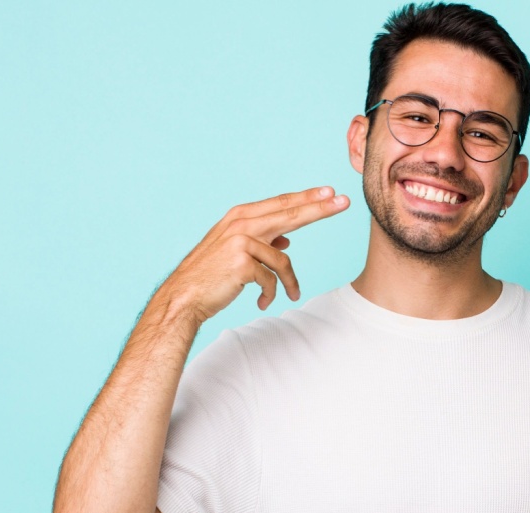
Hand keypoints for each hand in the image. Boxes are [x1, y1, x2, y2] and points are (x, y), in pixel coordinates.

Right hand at [159, 186, 349, 321]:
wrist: (185, 295)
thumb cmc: (211, 274)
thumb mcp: (235, 249)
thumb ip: (261, 239)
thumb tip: (288, 238)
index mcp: (240, 216)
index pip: (281, 204)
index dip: (307, 198)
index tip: (330, 193)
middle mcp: (241, 224)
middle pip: (290, 214)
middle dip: (320, 209)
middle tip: (344, 202)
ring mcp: (241, 242)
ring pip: (283, 259)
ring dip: (289, 282)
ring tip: (292, 294)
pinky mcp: (243, 263)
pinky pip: (271, 280)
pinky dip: (271, 293)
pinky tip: (263, 301)